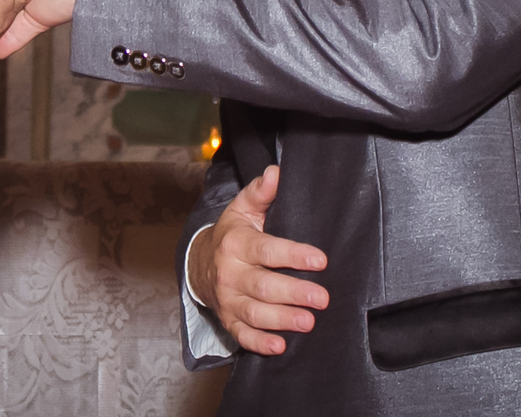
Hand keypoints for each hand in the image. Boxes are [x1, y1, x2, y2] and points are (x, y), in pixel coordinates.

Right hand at [188, 166, 328, 355]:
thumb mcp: (242, 210)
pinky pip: (242, 335)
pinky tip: (280, 347)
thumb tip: (276, 173)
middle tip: (322, 298)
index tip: (319, 260)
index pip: (267, 250)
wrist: (198, 263)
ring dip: (282, 319)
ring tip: (308, 322)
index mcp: (236, 244)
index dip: (293, 254)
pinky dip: (259, 343)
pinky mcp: (228, 320)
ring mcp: (228, 299)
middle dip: (293, 293)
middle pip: (262, 286)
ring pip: (254, 313)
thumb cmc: (231, 235)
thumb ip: (260, 193)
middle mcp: (230, 273)